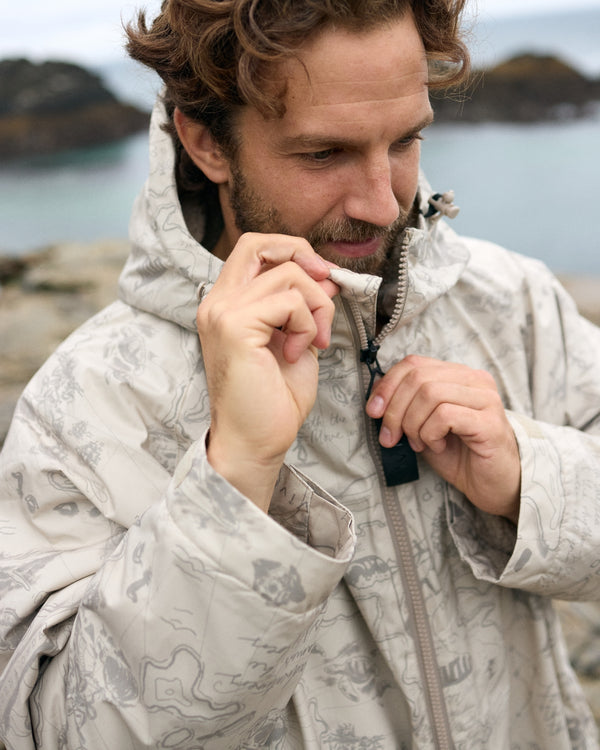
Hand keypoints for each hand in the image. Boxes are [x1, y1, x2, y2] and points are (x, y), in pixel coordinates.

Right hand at [197, 233, 338, 510]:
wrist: (256, 441)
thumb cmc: (273, 399)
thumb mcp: (296, 339)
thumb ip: (304, 305)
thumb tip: (325, 275)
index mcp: (226, 304)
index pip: (253, 249)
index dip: (292, 251)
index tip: (322, 278)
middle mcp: (217, 302)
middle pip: (258, 243)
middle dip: (303, 257)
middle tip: (327, 288)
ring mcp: (222, 312)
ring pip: (287, 274)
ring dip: (317, 307)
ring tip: (314, 342)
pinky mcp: (235, 326)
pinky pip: (289, 301)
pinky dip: (307, 324)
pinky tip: (299, 353)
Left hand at [366, 355, 520, 522]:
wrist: (492, 485)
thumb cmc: (458, 454)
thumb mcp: (423, 424)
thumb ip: (405, 405)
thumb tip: (376, 395)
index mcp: (458, 375)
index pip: (413, 363)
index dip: (387, 385)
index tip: (373, 412)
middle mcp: (475, 380)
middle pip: (418, 378)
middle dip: (395, 410)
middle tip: (391, 437)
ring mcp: (485, 399)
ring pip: (429, 393)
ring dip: (413, 424)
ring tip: (420, 443)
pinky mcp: (489, 422)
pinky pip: (445, 415)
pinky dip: (430, 434)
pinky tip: (436, 447)